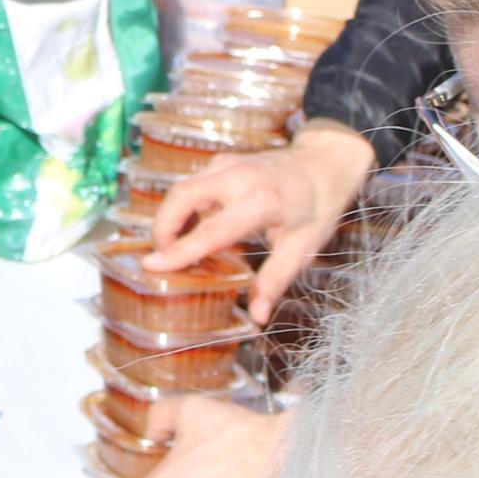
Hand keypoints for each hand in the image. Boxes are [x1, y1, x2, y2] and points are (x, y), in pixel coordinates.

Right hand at [146, 124, 369, 316]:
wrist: (326, 164)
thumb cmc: (317, 208)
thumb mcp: (303, 248)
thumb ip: (275, 280)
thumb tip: (258, 316)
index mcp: (261, 202)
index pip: (210, 231)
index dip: (180, 251)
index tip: (152, 265)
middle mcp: (239, 178)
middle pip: (182, 197)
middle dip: (162, 227)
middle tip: (163, 257)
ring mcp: (227, 164)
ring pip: (182, 188)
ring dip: (171, 217)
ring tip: (177, 246)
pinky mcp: (221, 161)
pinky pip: (192, 184)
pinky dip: (183, 207)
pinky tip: (194, 227)